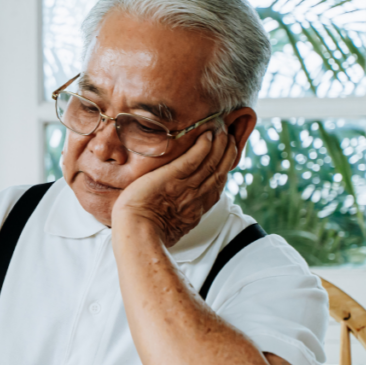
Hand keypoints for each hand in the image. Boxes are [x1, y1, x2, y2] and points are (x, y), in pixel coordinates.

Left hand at [112, 128, 238, 246]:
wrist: (136, 233)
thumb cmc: (143, 233)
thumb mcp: (169, 227)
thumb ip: (177, 216)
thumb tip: (174, 213)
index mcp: (196, 209)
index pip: (216, 186)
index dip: (224, 169)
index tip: (227, 157)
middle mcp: (196, 197)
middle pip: (218, 171)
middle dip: (226, 153)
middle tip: (229, 137)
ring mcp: (185, 186)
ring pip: (210, 162)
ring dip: (218, 145)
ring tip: (221, 131)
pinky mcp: (171, 177)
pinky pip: (193, 159)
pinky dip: (202, 147)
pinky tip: (207, 135)